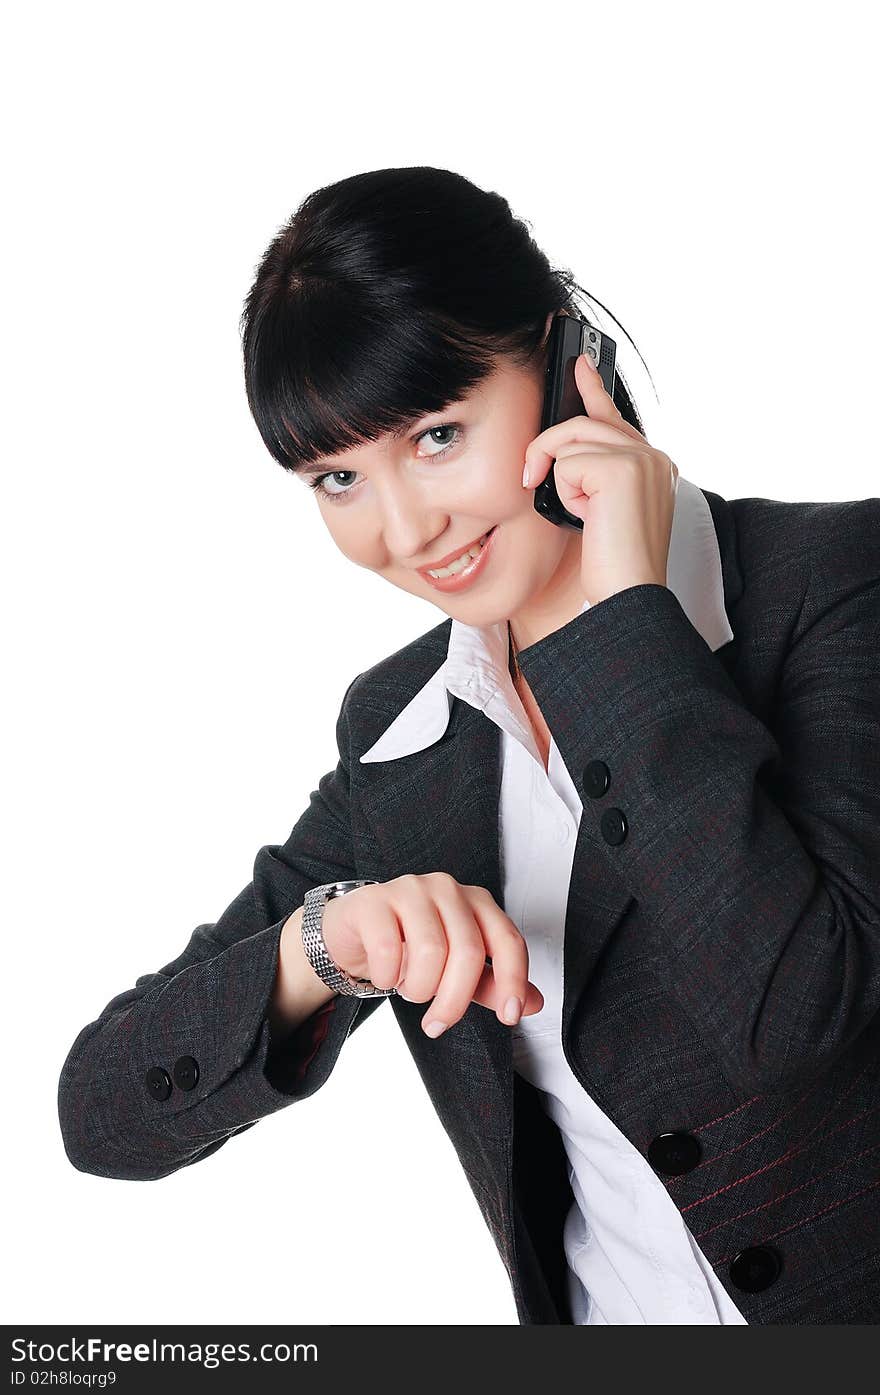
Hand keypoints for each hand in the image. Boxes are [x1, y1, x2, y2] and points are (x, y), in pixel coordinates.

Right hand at [320, 873, 543, 1037]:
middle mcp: (448, 889)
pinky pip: (388, 948)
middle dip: (454, 1000)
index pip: (508, 939)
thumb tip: (535, 1004)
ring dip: (419, 988)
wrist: (354, 931)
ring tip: (409, 989)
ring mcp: (411, 889)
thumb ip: (492, 982)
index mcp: (476, 902)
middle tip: (437, 1024)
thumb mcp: (455, 967)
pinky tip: (385, 976)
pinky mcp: (375, 901)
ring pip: (431, 951)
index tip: (509, 1016)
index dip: (513, 981)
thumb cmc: (409, 946)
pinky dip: (388, 976)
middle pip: (468, 952)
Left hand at [522, 353, 678, 606]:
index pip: (613, 416)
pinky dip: (565, 493)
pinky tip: (588, 518)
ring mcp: (642, 458)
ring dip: (561, 481)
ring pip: (571, 442)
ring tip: (582, 514)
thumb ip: (590, 473)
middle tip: (530, 477)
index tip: (579, 363)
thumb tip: (558, 452)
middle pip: (583, 423)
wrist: (629, 594)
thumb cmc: (614, 564)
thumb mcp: (599, 509)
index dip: (592, 388)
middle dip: (549, 450)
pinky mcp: (623, 468)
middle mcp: (654, 455)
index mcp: (654, 464)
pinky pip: (567, 463)